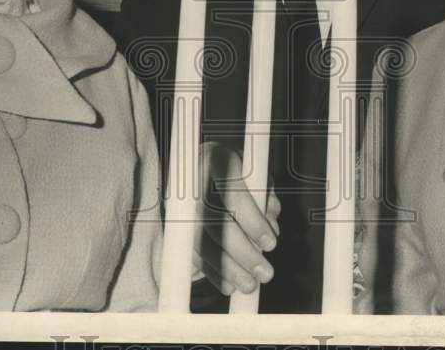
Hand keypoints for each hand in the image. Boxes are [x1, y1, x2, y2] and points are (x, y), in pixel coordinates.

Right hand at [193, 142, 281, 295]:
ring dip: (226, 268)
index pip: (233, 192)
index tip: (271, 243)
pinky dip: (211, 272)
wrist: (200, 166)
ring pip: (200, 241)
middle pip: (214, 222)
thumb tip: (271, 224)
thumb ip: (265, 193)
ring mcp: (178, 204)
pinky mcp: (173, 224)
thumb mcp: (254, 171)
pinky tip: (229, 285)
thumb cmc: (237, 171)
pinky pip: (190, 253)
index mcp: (215, 158)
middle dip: (242, 252)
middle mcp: (192, 180)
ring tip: (250, 285)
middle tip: (265, 273)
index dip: (252, 220)